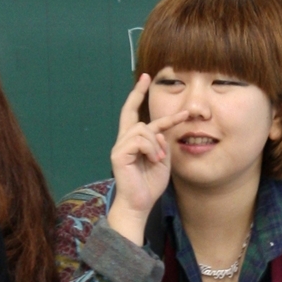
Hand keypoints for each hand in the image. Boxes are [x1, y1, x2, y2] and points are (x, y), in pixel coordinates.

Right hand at [106, 75, 170, 243]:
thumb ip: (162, 142)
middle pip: (135, 116)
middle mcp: (124, 141)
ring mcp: (119, 147)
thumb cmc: (150, 184)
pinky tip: (153, 160)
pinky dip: (151, 148)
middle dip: (143, 99)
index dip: (139, 95)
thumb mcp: (163, 159)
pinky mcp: (118, 154)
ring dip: (156, 143)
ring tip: (158, 159)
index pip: (134, 113)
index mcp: (134, 141)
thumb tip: (160, 131)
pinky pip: (139, 140)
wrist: (139, 204)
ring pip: (142, 129)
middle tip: (150, 83)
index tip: (146, 78)